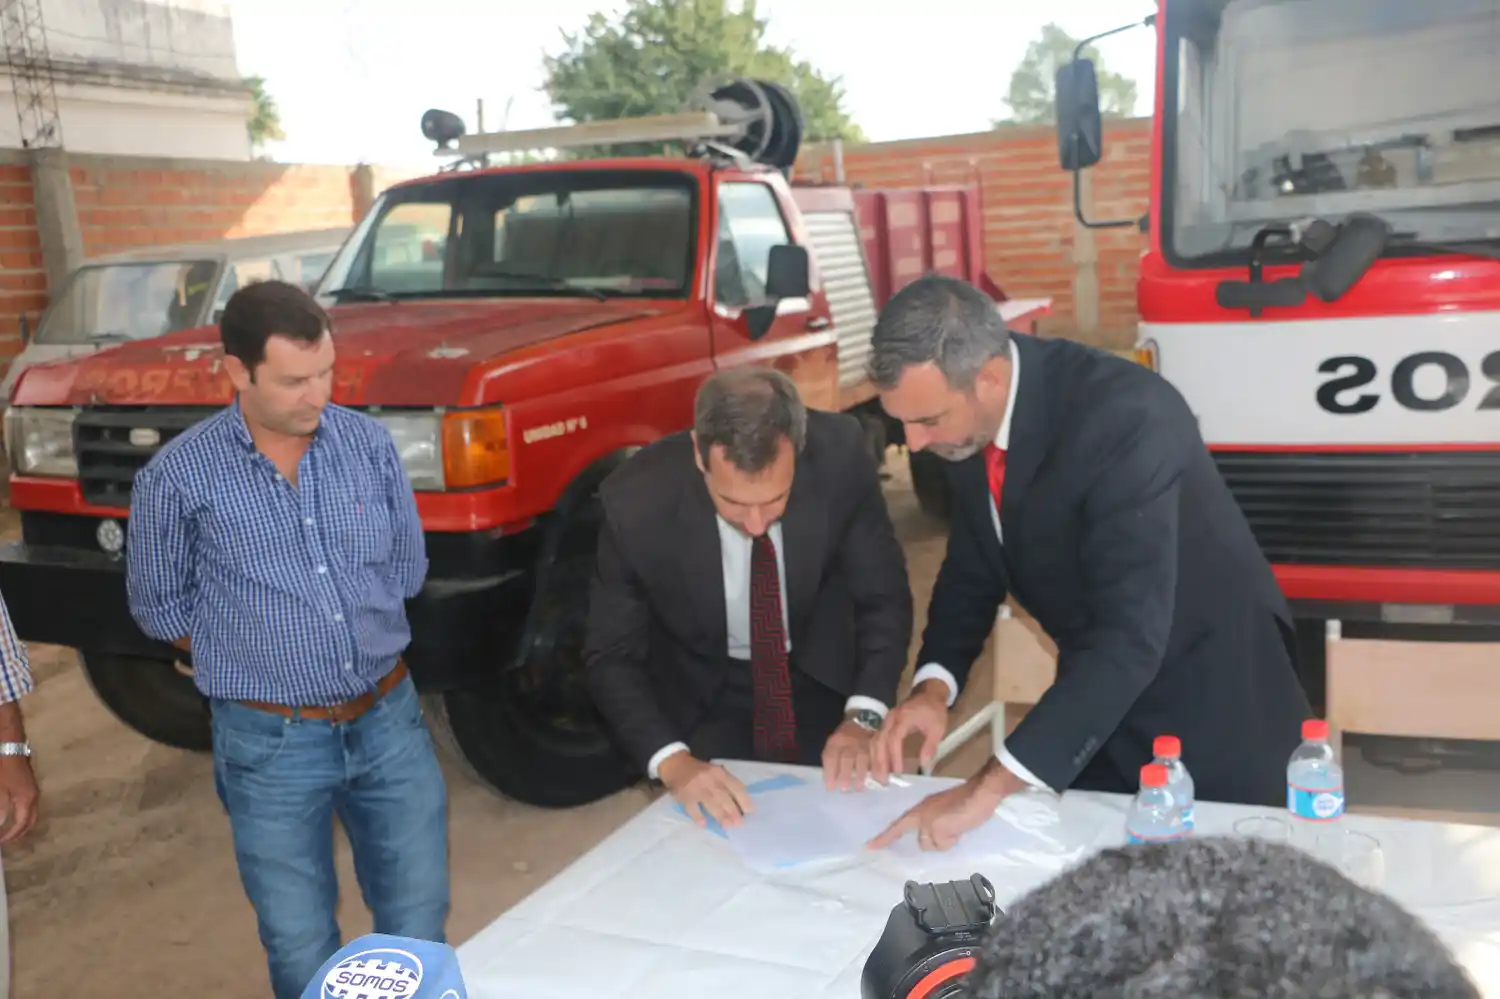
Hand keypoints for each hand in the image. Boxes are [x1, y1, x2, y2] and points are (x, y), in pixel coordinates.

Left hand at [0, 755, 38, 843]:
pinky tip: (12, 814)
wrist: (10, 749)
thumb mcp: (0, 790)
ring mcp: (33, 791)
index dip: (11, 835)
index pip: (22, 824)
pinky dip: (22, 815)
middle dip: (19, 832)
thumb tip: (1, 825)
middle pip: (31, 821)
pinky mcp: (29, 786)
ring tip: (9, 830)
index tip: (0, 842)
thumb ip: (1, 809)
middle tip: (6, 840)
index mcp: (27, 800)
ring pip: (31, 813)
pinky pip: (29, 806)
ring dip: (22, 824)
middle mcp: (34, 797)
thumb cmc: (4, 770)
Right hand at [659, 751, 752, 828]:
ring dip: (720, 816)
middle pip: (724, 797)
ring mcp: (696, 788)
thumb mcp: (715, 772)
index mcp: (719, 773)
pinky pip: (693, 808)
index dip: (744, 799)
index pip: (735, 786)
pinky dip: (698, 817)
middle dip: (733, 811)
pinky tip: (704, 824)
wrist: (676, 765)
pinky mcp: (684, 796)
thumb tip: (741, 804)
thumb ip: (726, 784)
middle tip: (739, 823)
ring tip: (727, 826)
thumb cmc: (700, 771)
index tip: (751, 811)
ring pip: (711, 803)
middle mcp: (709, 779)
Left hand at [821, 719, 875, 791]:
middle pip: (847, 758)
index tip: (830, 787)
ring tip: (859, 788)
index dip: (830, 772)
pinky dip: (877, 770)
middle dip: (845, 774)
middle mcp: (850, 742)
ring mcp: (864, 743)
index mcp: (836, 741)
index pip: (831, 757)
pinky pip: (877, 758)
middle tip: (844, 788)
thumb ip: (831, 759)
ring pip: (863, 759)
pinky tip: (877, 780)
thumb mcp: (834, 744)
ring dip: (861, 775)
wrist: (865, 720)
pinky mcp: (877, 746)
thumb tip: (832, 780)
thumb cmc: (846, 738)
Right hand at [867, 770, 1008, 851]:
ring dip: (933, 841)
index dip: (883, 838)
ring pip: (929, 832)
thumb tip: (931, 843)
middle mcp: (925, 811)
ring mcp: (939, 811)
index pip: (896, 828)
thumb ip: (930, 840)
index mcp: (918, 814)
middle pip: (912, 830)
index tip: (869, 846)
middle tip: (902, 851)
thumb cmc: (961, 809)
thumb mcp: (939, 829)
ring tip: (939, 847)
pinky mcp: (953, 813)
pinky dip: (945, 838)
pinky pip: (943, 831)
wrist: (985, 793)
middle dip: (910, 840)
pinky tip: (952, 841)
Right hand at [870, 679, 949, 782]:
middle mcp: (891, 718)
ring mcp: (887, 720)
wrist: (929, 694)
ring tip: (878, 776)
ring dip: (876, 758)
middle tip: (882, 779)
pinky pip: (877, 739)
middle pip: (879, 740)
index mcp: (904, 718)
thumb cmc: (934, 711)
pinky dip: (876, 752)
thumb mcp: (937, 728)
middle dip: (879, 761)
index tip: (898, 772)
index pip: (894, 739)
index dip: (894, 756)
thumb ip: (930, 746)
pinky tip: (878, 765)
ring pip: (875, 740)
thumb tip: (924, 765)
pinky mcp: (886, 723)